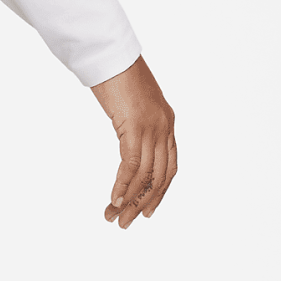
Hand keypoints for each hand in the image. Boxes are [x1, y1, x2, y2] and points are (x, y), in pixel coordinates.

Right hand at [90, 57, 176, 228]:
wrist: (111, 56)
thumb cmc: (117, 76)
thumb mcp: (131, 105)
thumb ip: (134, 123)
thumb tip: (127, 136)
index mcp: (167, 123)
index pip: (169, 167)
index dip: (158, 193)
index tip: (145, 211)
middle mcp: (164, 127)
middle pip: (159, 176)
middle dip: (142, 203)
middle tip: (125, 224)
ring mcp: (152, 127)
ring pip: (145, 175)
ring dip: (128, 200)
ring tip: (113, 217)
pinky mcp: (136, 126)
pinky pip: (131, 164)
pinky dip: (122, 185)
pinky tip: (113, 199)